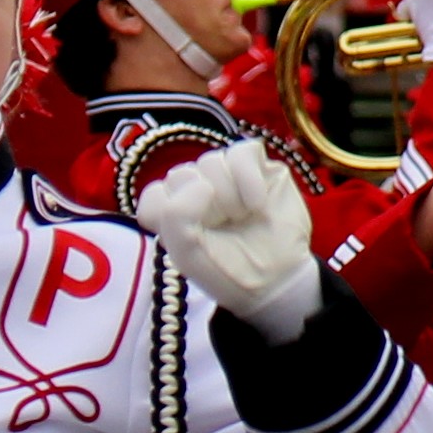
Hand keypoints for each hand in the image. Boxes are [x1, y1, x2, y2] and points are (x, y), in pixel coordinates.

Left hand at [135, 139, 321, 340]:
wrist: (278, 281)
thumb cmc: (230, 272)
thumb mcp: (189, 255)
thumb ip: (176, 217)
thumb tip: (201, 183)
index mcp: (174, 213)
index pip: (154, 196)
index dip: (172, 214)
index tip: (193, 237)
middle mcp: (196, 190)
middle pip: (181, 174)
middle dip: (204, 207)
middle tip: (224, 228)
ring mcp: (225, 175)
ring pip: (211, 161)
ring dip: (228, 196)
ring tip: (243, 218)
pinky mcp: (255, 165)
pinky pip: (242, 151)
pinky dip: (248, 178)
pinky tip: (257, 203)